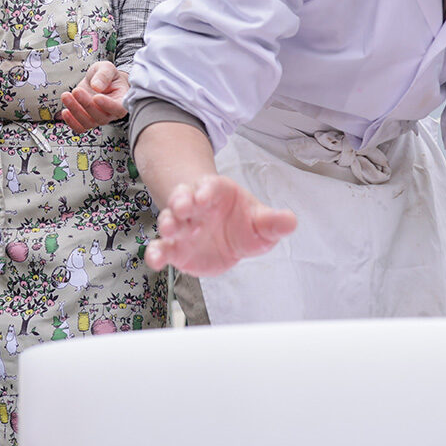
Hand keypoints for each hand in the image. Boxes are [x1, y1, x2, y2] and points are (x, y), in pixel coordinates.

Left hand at [59, 61, 127, 131]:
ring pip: (89, 122)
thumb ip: (103, 75)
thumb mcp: (106, 68)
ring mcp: (99, 118)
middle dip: (86, 104)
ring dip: (76, 111)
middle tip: (77, 91)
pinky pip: (80, 127)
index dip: (108, 105)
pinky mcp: (88, 120)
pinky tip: (65, 111)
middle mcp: (112, 112)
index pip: (118, 108)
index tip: (96, 97)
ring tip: (66, 96)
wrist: (99, 81)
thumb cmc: (106, 75)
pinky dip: (71, 122)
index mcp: (122, 100)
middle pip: (101, 117)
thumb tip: (96, 86)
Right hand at [144, 174, 296, 276]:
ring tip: (168, 228)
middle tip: (182, 207)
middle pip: (184, 198)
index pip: (210, 187)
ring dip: (168, 222)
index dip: (206, 190)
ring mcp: (183, 227)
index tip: (204, 195)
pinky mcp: (176, 248)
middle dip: (181, 201)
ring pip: (169, 219)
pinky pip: (162, 248)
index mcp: (215, 193)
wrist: (225, 237)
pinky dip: (156, 253)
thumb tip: (291, 221)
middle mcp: (195, 207)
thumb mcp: (260, 222)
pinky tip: (154, 259)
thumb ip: (273, 222)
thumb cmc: (243, 223)